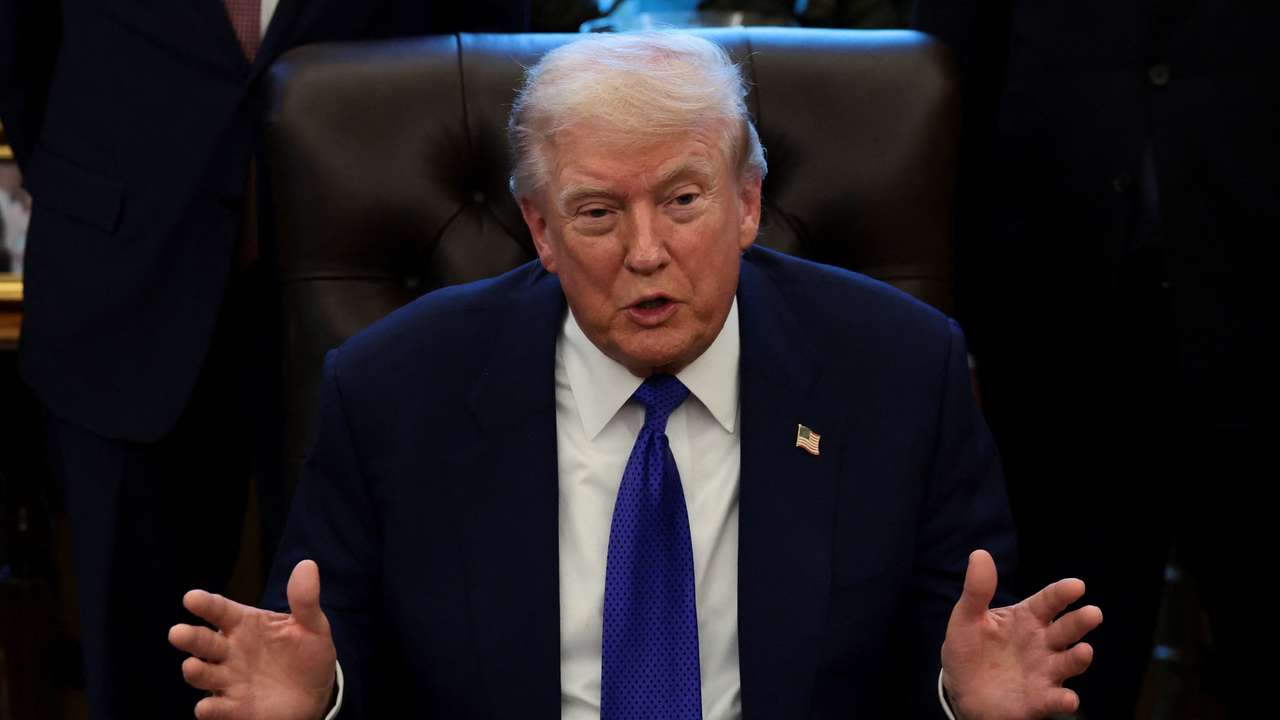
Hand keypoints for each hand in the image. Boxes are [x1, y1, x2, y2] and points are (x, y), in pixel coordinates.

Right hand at [169, 560, 337, 719]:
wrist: (317, 692)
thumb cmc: (307, 653)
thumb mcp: (312, 625)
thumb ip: (305, 600)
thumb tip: (307, 565)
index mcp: (244, 624)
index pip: (221, 611)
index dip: (206, 604)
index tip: (191, 598)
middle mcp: (230, 651)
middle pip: (204, 642)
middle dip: (190, 638)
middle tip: (178, 633)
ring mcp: (230, 679)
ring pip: (204, 674)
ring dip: (195, 671)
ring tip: (191, 666)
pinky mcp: (235, 708)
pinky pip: (218, 709)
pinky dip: (210, 708)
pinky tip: (205, 708)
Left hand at [940, 550, 1101, 719]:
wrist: (962, 691)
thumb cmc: (970, 649)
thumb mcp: (967, 618)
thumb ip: (977, 590)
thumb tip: (979, 553)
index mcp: (1027, 618)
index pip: (1048, 601)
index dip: (1062, 593)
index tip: (1076, 585)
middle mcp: (1043, 643)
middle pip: (1066, 630)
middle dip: (1080, 622)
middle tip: (1093, 613)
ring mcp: (1044, 671)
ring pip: (1068, 663)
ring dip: (1078, 658)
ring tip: (1085, 651)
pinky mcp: (1040, 699)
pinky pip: (1055, 699)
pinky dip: (1063, 699)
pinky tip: (1068, 698)